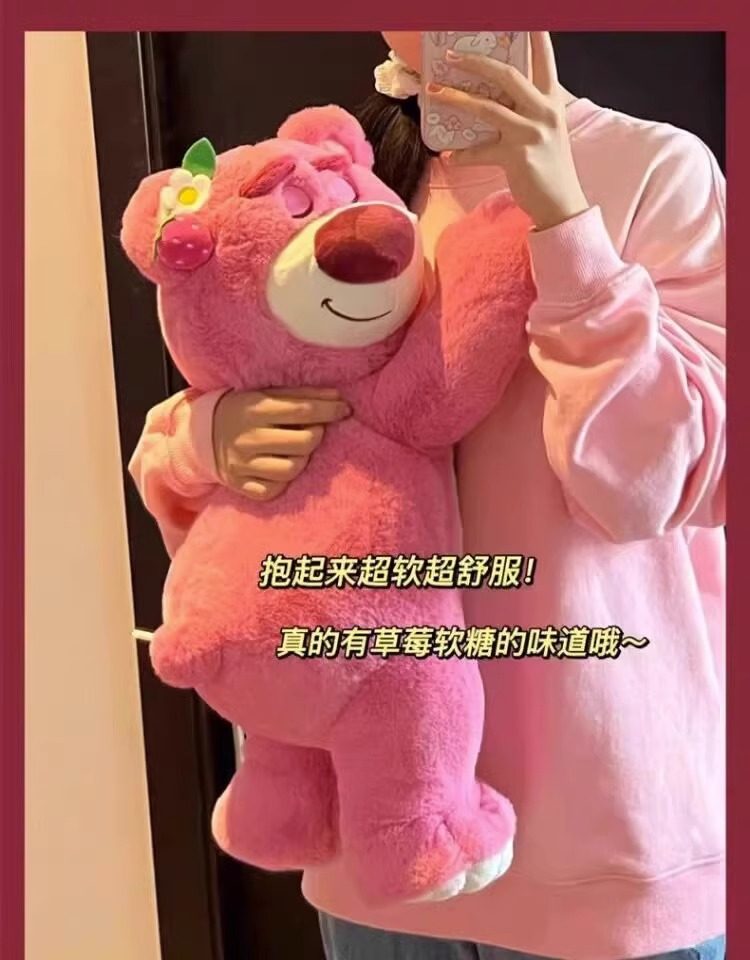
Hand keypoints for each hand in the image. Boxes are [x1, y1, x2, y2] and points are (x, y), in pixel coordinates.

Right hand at [212, 387, 350, 500]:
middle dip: (317, 434)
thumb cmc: (244, 410)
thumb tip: (339, 399)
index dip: (330, 410)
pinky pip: (273, 490)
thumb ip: (301, 395)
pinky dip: (283, 481)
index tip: (345, 409)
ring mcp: (242, 464)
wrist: (202, 434)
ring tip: (298, 450)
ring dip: (303, 459)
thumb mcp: (266, 394)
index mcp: (254, 408)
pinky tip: (281, 467)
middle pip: (303, 442)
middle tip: (314, 430)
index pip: (303, 410)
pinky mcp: (240, 485)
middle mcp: (247, 438)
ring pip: (292, 470)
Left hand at [427, 32, 588, 231]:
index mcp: (552, 102)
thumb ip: (526, 111)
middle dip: (476, 62)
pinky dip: (462, 154)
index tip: (525, 19)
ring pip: (487, 108)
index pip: (544, 60)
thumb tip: (493, 100)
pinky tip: (449, 156)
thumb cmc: (549, 167)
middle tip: (451, 56)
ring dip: (456, 98)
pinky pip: (480, 151)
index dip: (534, 37)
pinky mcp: (517, 157)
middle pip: (507, 74)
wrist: (561, 203)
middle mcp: (544, 112)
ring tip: (434, 93)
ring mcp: (531, 133)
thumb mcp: (545, 131)